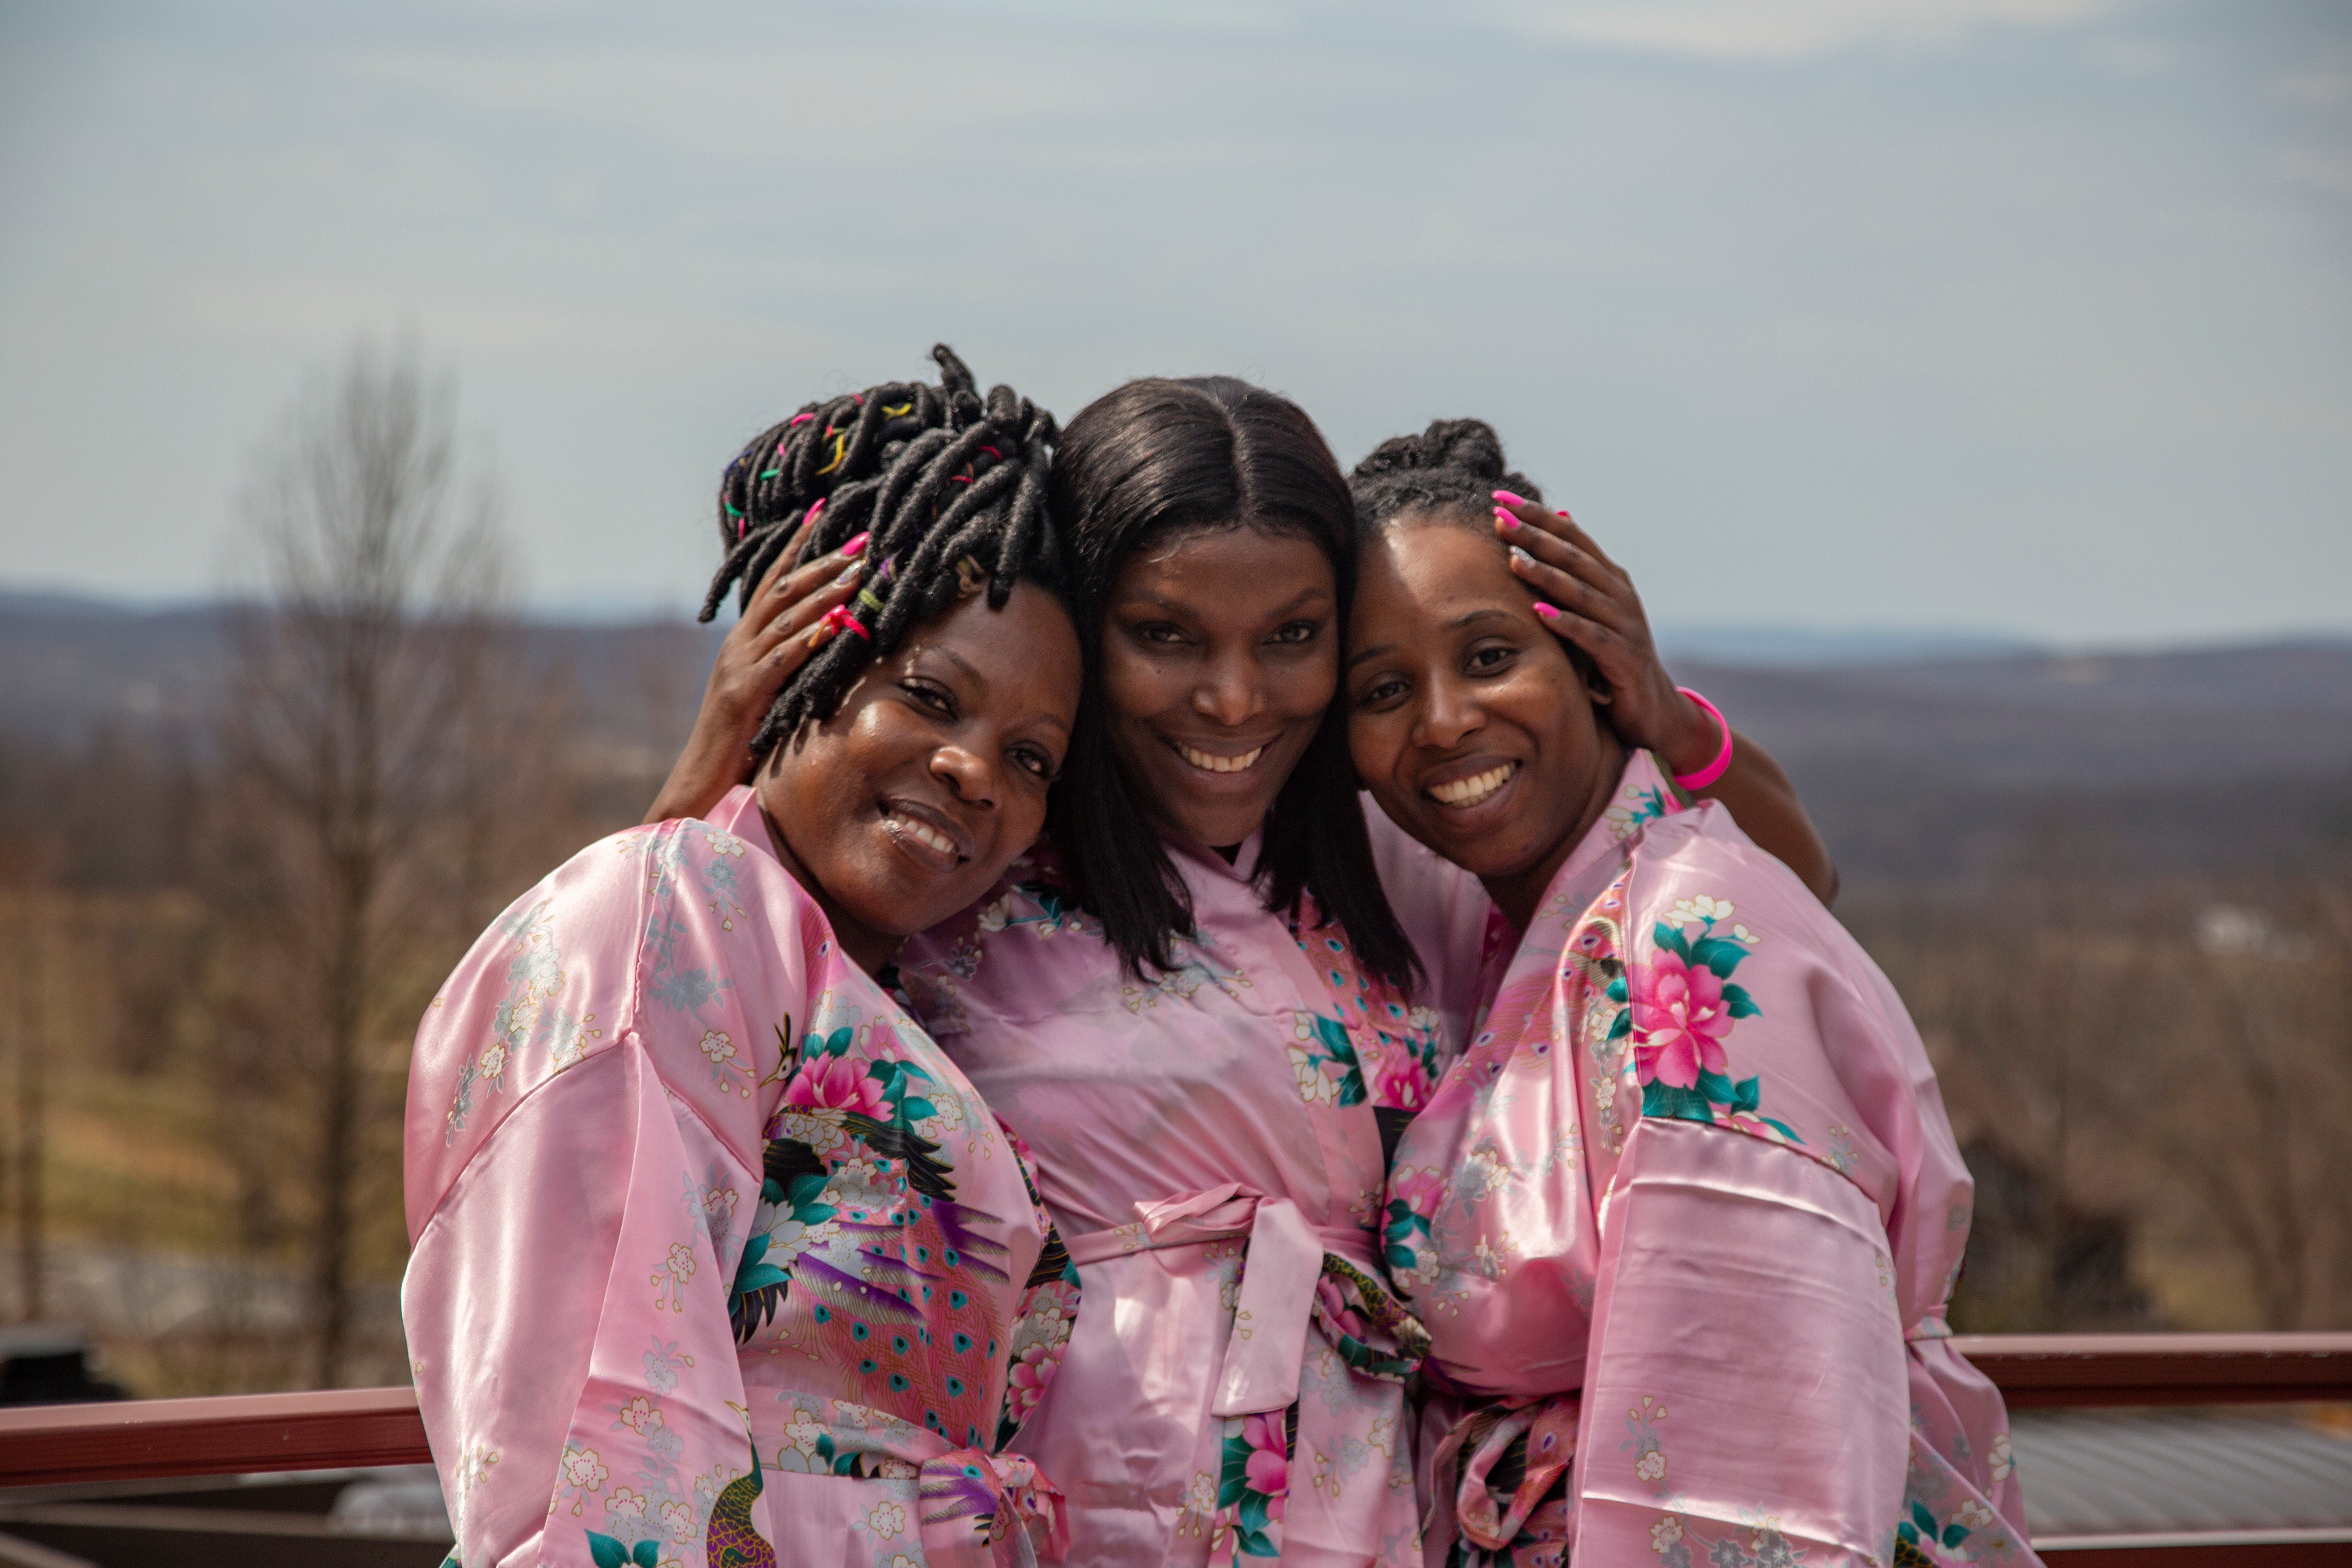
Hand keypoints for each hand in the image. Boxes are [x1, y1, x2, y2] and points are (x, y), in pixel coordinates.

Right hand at [642, 510, 868, 823]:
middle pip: (782, 590)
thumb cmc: (739, 739)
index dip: (795, 548)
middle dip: (821, 561)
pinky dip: (811, 637)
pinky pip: (784, 659)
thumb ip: (784, 663)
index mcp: (742, 641)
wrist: (701, 777)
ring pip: (785, 617)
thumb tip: (822, 639)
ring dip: (824, 592)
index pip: (771, 582)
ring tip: (858, 572)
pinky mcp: (747, 694)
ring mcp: (740, 666)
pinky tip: (837, 622)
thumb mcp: (764, 691)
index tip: (820, 516)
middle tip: (860, 539)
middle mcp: (738, 645)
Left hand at [1490, 491, 1718, 777]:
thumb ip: (1577, 568)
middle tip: (1499, 518)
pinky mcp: (1623, 657)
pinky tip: (1540, 614)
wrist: (1653, 707)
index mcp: (1610, 578)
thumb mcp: (1595, 608)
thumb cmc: (1614, 655)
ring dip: (1546, 575)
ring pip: (1580, 593)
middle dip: (1535, 536)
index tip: (1498, 498)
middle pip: (1573, 557)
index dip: (1537, 515)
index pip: (1571, 536)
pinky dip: (1566, 624)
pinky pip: (1591, 637)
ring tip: (1514, 560)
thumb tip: (1560, 516)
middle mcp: (1619, 594)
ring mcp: (1624, 624)